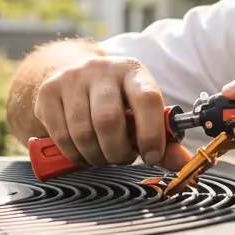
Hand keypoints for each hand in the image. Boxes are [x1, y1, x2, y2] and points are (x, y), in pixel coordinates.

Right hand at [33, 55, 191, 170]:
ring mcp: (72, 79)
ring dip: (96, 156)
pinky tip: (84, 152)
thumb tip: (186, 165)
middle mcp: (101, 69)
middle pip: (108, 120)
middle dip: (118, 151)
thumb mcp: (141, 110)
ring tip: (104, 155)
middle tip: (123, 157)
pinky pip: (62, 136)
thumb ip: (164, 139)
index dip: (151, 134)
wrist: (72, 75)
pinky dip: (75, 154)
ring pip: (83, 132)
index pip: (147, 99)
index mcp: (132, 71)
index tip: (151, 156)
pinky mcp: (48, 93)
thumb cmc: (116, 99)